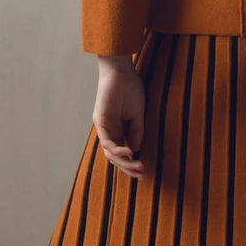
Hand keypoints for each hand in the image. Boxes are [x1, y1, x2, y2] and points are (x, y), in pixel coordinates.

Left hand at [93, 57, 145, 178]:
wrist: (122, 71)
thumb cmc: (131, 88)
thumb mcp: (138, 114)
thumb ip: (136, 131)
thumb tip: (136, 150)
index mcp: (118, 129)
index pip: (122, 153)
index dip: (132, 164)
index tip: (145, 171)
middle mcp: (109, 130)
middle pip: (115, 157)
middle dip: (128, 168)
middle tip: (143, 173)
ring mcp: (103, 127)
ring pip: (110, 153)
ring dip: (124, 162)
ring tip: (139, 165)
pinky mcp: (100, 121)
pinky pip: (107, 141)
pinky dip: (118, 150)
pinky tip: (130, 153)